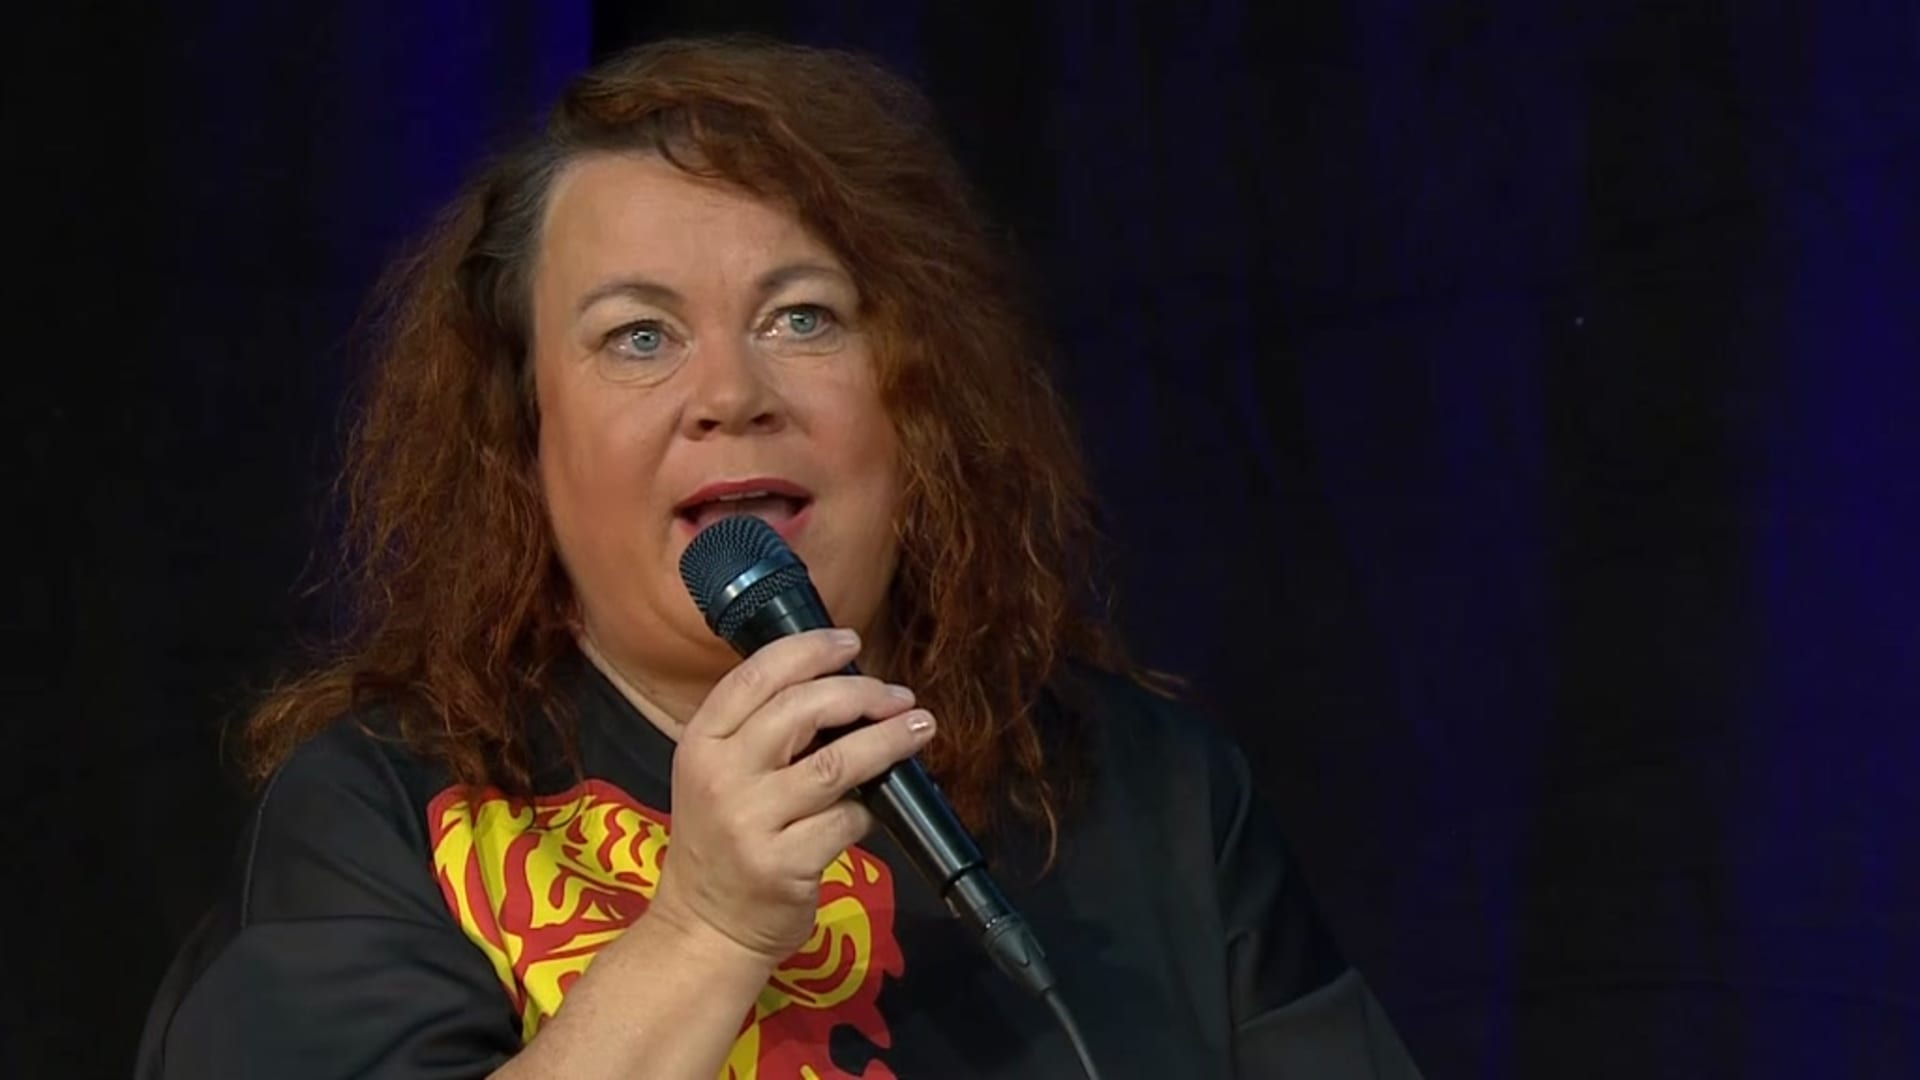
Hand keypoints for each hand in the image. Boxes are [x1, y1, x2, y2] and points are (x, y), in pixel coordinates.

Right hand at [647, 628, 934, 965]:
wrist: (705, 927)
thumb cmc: (722, 840)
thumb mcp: (718, 774)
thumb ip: (762, 731)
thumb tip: (842, 686)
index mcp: (702, 741)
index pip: (756, 675)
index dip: (809, 650)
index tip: (851, 642)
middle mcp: (720, 775)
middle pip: (802, 710)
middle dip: (861, 693)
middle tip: (897, 694)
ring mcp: (750, 822)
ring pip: (836, 763)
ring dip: (888, 740)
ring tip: (920, 727)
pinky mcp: (784, 864)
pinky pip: (847, 819)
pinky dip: (871, 806)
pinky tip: (879, 803)